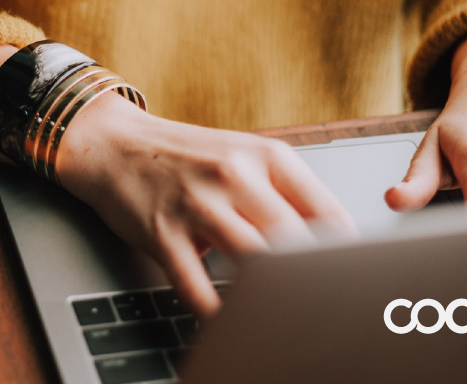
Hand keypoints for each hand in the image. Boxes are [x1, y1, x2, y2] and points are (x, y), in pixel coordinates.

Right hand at [56, 93, 356, 318]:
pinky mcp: (162, 232)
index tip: (352, 281)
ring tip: (282, 319)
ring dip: (269, 297)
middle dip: (312, 280)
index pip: (327, 212)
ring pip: (252, 262)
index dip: (345, 254)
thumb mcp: (242, 157)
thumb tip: (334, 242)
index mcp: (267, 157)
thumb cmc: (186, 157)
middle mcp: (234, 176)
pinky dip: (215, 311)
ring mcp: (197, 204)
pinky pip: (195, 285)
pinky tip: (228, 321)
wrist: (114, 145)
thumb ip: (285, 193)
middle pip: (294, 241)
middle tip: (323, 309)